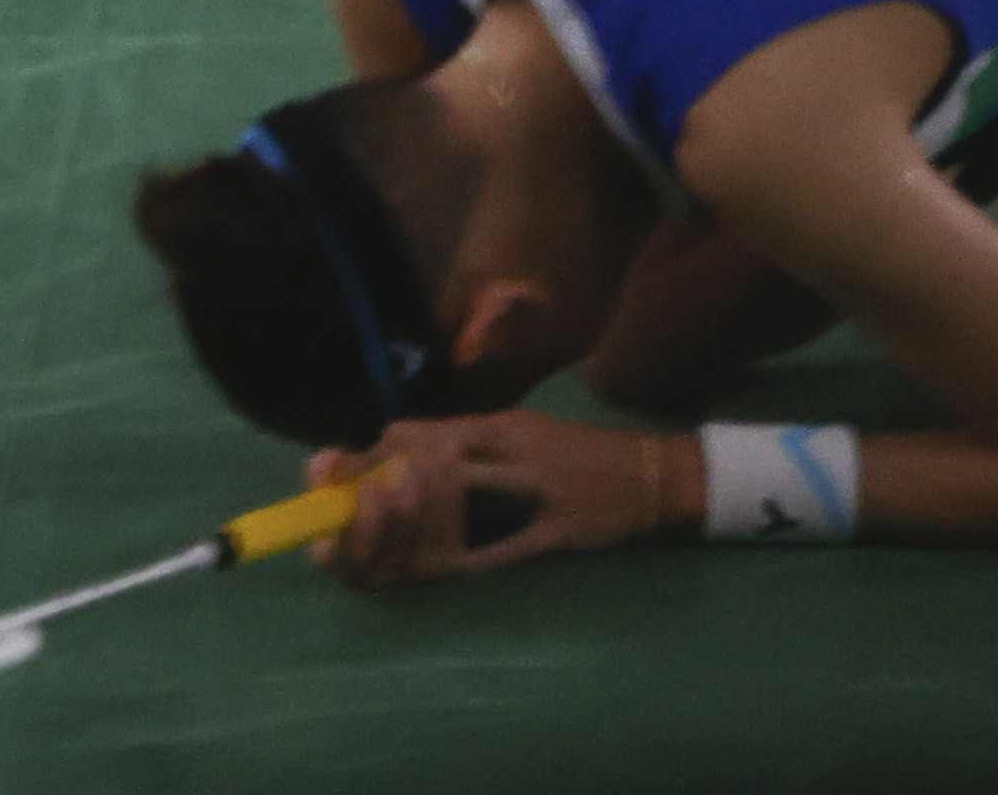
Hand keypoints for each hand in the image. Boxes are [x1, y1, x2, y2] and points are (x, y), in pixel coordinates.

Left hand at [309, 411, 669, 587]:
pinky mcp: (560, 526)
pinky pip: (508, 545)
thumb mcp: (521, 434)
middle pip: (432, 452)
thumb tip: (405, 450)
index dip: (379, 453)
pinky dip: (472, 557)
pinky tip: (444, 570)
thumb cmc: (575, 454)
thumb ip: (468, 443)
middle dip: (388, 481)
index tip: (347, 474)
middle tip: (357, 511)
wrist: (650, 474)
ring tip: (392, 537)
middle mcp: (511, 446)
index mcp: (498, 425)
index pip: (423, 430)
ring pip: (463, 489)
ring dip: (421, 513)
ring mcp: (536, 485)